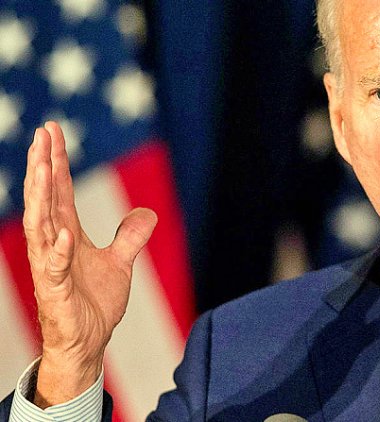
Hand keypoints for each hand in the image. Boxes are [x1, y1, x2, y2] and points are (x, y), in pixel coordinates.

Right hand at [23, 122, 156, 406]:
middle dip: (43, 166)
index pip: (59, 191)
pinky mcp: (55, 292)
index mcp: (67, 235)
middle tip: (43, 133)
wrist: (89, 343)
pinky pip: (55, 269)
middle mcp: (54, 246)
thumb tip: (147, 213)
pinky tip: (63, 234)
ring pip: (41, 226)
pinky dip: (59, 252)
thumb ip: (130, 237)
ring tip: (41, 167)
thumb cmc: (94, 303)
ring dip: (40, 197)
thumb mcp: (119, 263)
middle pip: (46, 199)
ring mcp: (51, 268)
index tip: (52, 131)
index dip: (56, 161)